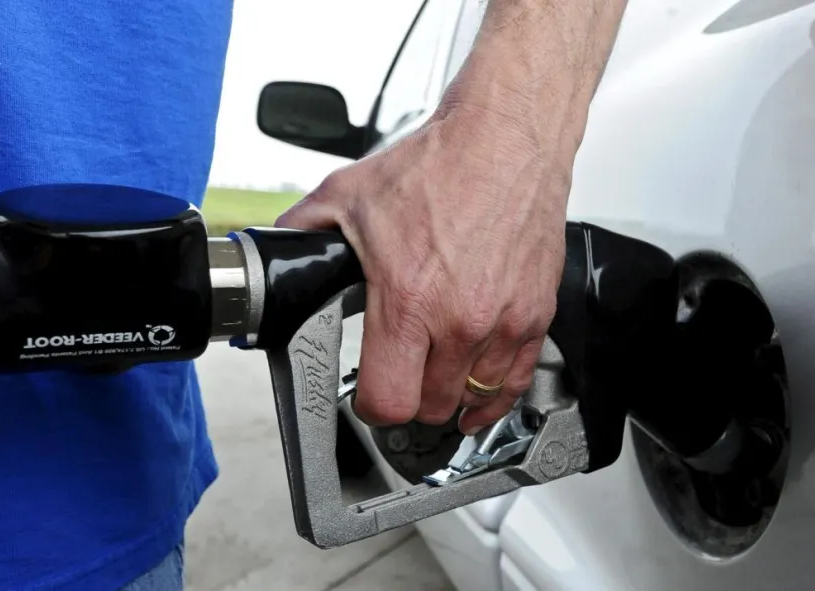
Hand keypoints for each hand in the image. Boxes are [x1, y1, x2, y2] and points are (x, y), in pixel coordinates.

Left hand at [275, 107, 571, 434]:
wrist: (506, 137)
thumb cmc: (442, 163)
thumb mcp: (349, 195)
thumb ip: (303, 229)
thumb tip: (278, 247)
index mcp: (410, 300)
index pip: (390, 402)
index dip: (372, 408)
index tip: (370, 397)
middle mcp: (461, 319)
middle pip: (432, 408)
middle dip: (410, 397)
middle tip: (402, 375)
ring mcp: (504, 320)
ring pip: (475, 400)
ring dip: (452, 393)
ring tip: (437, 374)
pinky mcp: (536, 313)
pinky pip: (516, 381)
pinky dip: (496, 392)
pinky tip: (480, 388)